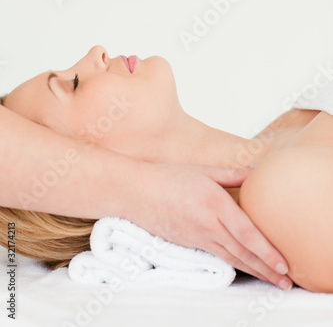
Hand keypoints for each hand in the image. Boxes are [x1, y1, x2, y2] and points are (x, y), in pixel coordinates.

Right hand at [129, 162, 291, 289]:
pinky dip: (235, 266)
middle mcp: (208, 224)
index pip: (246, 232)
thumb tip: (258, 170)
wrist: (136, 192)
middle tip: (286, 282)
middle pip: (242, 252)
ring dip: (255, 272)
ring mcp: (197, 237)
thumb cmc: (168, 176)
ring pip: (231, 259)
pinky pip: (217, 257)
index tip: (284, 263)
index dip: (266, 251)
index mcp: (214, 202)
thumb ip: (233, 173)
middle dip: (267, 269)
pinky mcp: (189, 245)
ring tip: (272, 281)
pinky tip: (245, 270)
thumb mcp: (203, 170)